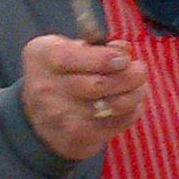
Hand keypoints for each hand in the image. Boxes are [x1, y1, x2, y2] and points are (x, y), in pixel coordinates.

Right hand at [20, 35, 148, 161]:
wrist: (39, 116)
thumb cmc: (62, 72)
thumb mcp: (67, 47)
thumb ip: (94, 43)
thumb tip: (123, 48)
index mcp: (42, 57)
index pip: (70, 57)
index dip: (104, 58)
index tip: (124, 58)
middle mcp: (46, 88)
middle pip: (98, 85)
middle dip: (129, 76)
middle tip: (140, 70)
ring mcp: (61, 115)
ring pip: (114, 105)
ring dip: (135, 94)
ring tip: (138, 86)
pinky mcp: (79, 136)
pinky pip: (119, 122)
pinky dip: (133, 110)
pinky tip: (131, 102)